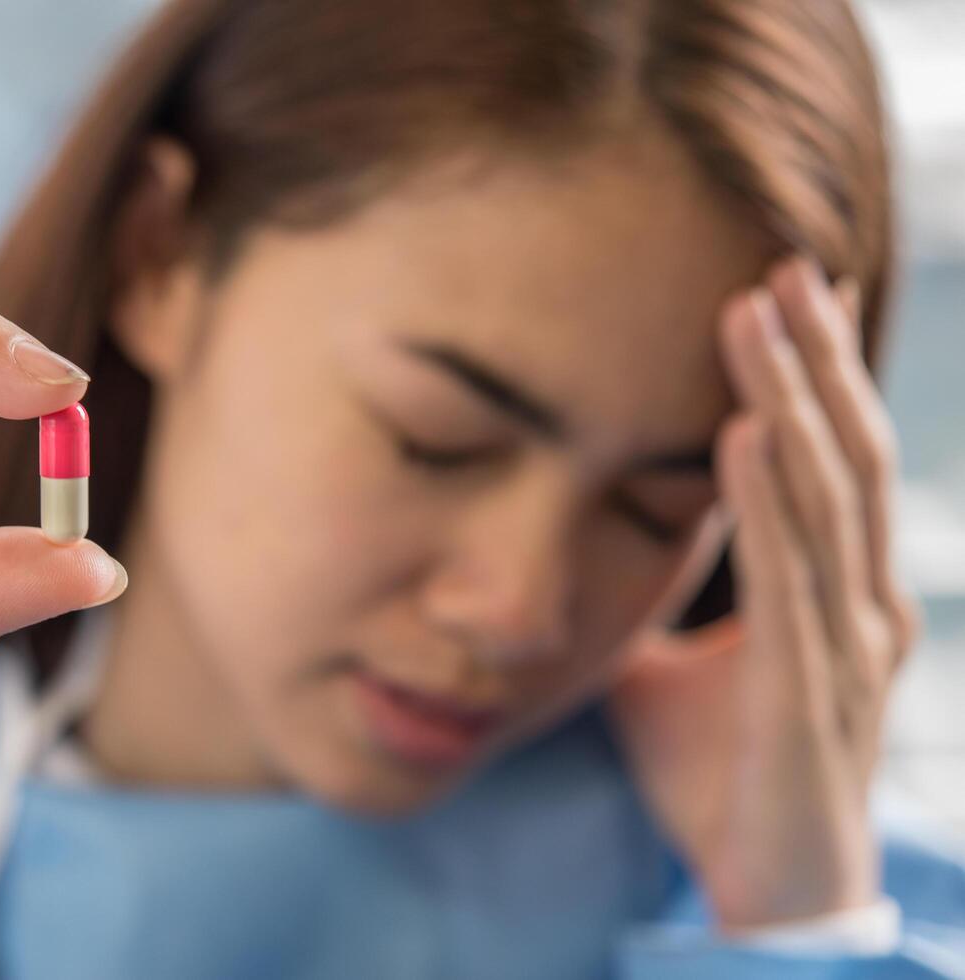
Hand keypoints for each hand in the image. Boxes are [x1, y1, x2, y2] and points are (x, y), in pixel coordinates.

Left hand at [608, 256, 920, 931]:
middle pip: (843, 456)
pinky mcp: (809, 698)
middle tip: (781, 262)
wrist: (760, 889)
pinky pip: (790, 584)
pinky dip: (769, 502)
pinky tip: (745, 432)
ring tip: (754, 313)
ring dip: (792, 399)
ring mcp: (845, 650)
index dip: (815, 376)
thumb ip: (639, 600)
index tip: (782, 289)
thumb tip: (576, 545)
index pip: (831, 459)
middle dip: (814, 358)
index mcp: (833, 590)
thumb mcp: (665, 662)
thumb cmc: (716, 772)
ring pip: (825, 500)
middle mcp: (857, 605)